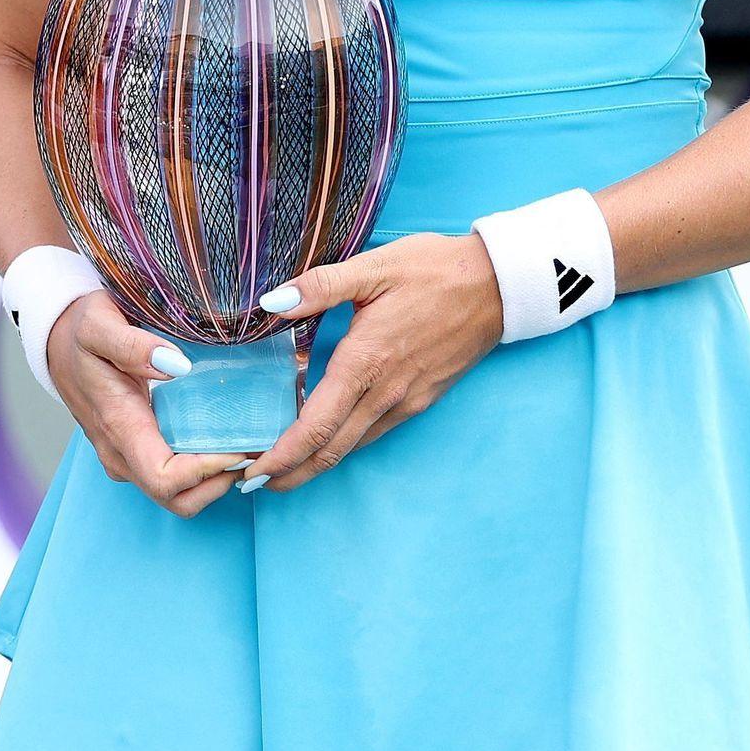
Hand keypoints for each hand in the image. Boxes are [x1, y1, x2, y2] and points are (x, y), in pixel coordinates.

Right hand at [47, 290, 249, 516]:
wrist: (54, 340)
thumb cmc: (78, 331)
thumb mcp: (99, 325)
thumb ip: (133, 344)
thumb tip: (177, 366)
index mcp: (119, 428)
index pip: (166, 479)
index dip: (206, 472)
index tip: (238, 444)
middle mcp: (122, 454)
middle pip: (177, 499)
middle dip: (220, 483)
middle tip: (257, 450)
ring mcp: (127, 457)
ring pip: (178, 494)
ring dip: (216, 481)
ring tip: (250, 446)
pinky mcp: (135, 449)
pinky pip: (173, 476)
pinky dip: (205, 470)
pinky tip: (228, 438)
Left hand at [235, 231, 504, 492]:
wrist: (497, 286)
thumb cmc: (435, 271)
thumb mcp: (375, 267)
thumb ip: (320, 287)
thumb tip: (271, 302)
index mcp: (364, 362)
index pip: (314, 426)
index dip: (282, 455)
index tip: (252, 470)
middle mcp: (384, 392)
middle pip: (330, 450)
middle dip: (291, 472)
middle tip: (255, 482)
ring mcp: (406, 401)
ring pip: (354, 445)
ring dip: (317, 461)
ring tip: (286, 466)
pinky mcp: (423, 399)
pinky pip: (377, 431)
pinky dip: (346, 442)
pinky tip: (332, 433)